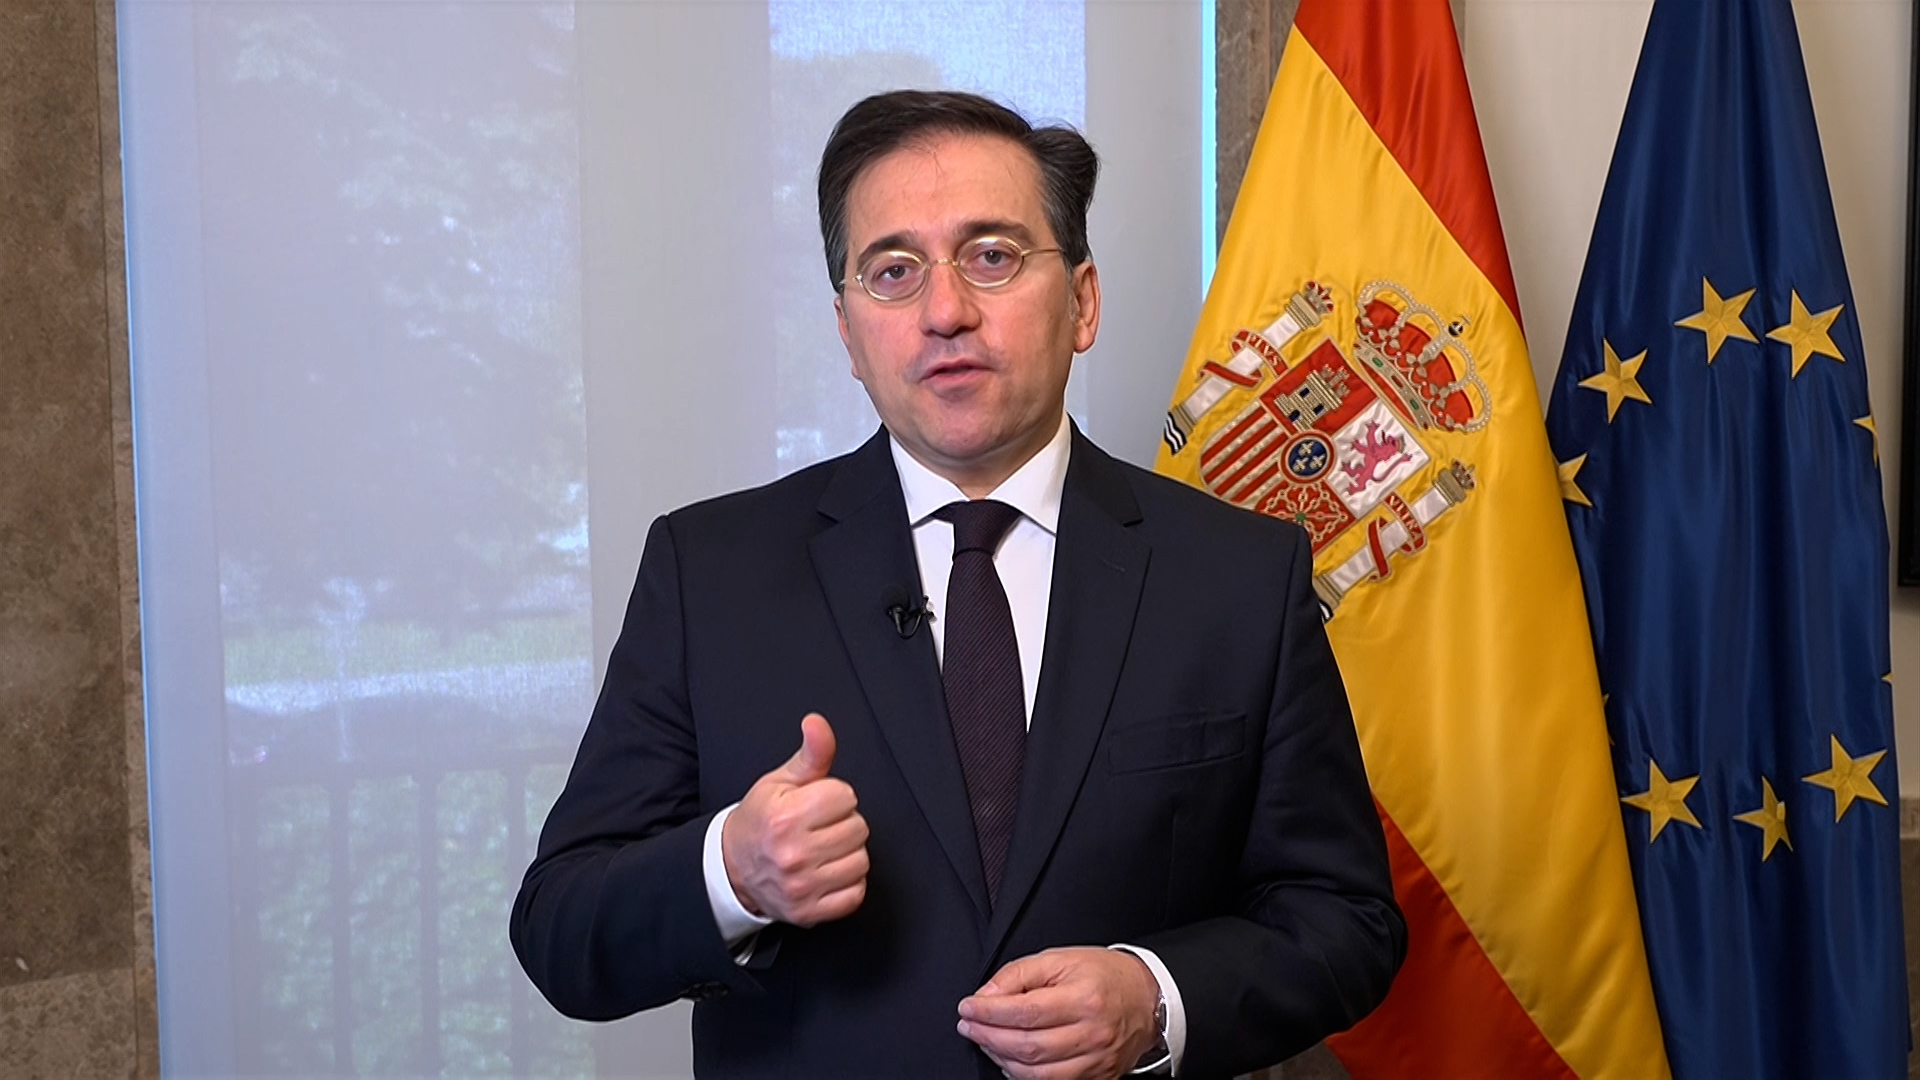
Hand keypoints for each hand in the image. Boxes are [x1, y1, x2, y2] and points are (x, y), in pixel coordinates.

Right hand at [720, 713, 868, 925]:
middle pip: (858, 828)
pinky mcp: (810, 912)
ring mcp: (802, 887)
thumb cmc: (760, 821)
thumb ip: (810, 753)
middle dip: (842, 823)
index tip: (816, 804)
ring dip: (847, 853)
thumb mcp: (780, 781)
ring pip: (861, 861)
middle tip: (818, 827)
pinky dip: (847, 883)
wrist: (733, 868)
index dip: (834, 796)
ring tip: (823, 849)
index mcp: (785, 817)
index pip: (846, 796)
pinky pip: (855, 894)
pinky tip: (827, 872)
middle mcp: (793, 854)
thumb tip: (818, 723)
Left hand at [957, 947, 1161, 1078]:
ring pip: (1037, 1073)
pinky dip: (1024, 1076)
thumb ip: (1018, 974)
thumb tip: (985, 996)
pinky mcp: (1099, 1078)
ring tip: (987, 1041)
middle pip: (1028, 1046)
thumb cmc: (1103, 975)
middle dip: (988, 1037)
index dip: (989, 1013)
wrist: (1147, 997)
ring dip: (1002, 1059)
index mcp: (1083, 998)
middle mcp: (1092, 1033)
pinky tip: (1011, 1059)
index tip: (967, 1008)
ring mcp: (1097, 1061)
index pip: (1025, 1012)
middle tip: (969, 1026)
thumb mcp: (1060, 959)